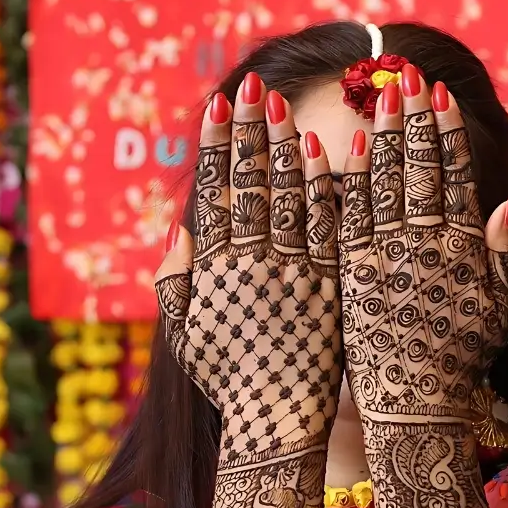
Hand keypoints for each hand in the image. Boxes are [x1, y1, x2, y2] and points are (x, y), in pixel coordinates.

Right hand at [154, 76, 341, 460]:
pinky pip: (328, 228)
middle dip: (250, 130)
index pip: (215, 195)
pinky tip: (323, 150)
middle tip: (251, 84)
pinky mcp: (330, 286)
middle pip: (252, 184)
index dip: (214, 147)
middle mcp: (253, 264)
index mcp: (216, 271)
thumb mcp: (187, 335)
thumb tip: (179, 229)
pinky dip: (324, 188)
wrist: (278, 422)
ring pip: (290, 197)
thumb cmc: (229, 381)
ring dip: (285, 146)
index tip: (216, 105)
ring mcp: (294, 272)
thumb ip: (176, 282)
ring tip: (282, 103)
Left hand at [339, 67, 507, 422]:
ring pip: (383, 183)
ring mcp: (385, 257)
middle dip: (413, 116)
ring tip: (380, 92)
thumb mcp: (499, 310)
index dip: (448, 130)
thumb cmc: (461, 361)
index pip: (455, 174)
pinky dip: (346, 180)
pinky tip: (341, 144)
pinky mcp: (350, 274)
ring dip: (382, 133)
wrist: (414, 408)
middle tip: (409, 72)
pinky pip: (347, 217)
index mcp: (462, 247)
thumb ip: (502, 252)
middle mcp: (424, 244)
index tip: (440, 93)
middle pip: (418, 167)